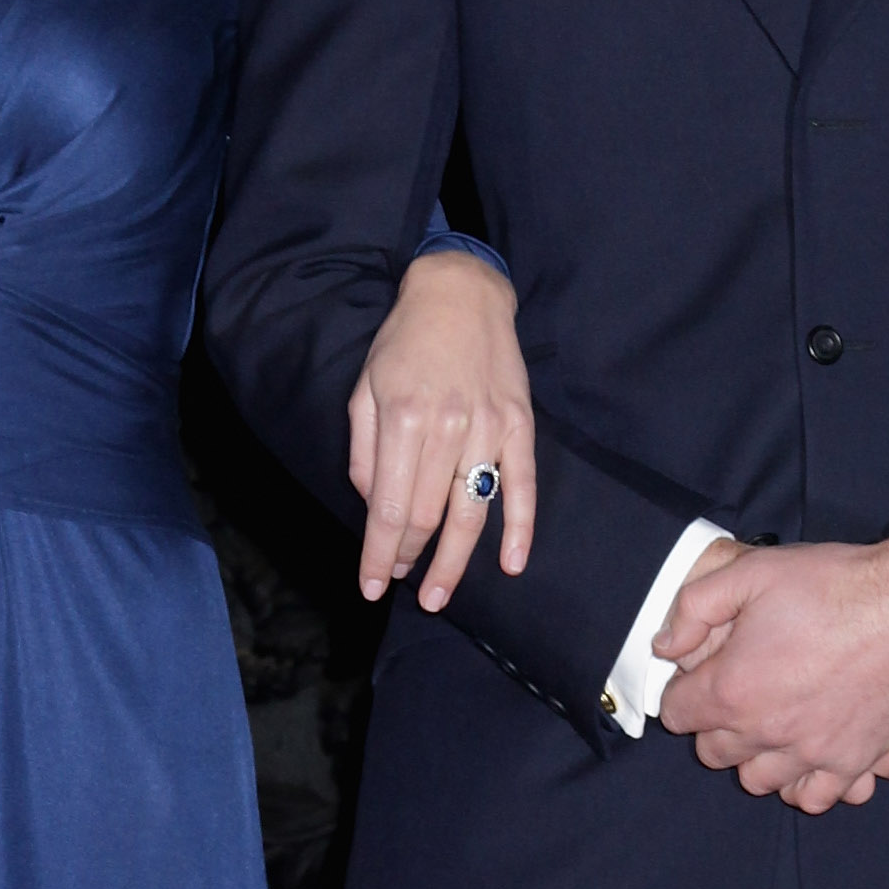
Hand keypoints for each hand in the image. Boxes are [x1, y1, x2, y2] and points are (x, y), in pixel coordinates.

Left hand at [345, 249, 534, 610]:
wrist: (460, 294)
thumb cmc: (404, 342)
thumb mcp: (365, 388)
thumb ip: (364, 452)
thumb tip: (374, 508)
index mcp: (402, 418)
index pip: (390, 507)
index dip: (379, 554)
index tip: (372, 585)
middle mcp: (447, 427)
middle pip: (429, 516)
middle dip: (411, 560)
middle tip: (403, 587)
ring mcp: (488, 428)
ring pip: (472, 511)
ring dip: (456, 562)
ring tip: (439, 595)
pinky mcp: (519, 425)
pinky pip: (523, 486)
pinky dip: (520, 529)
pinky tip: (512, 564)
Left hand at [653, 536, 888, 808]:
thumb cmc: (834, 584)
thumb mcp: (752, 572)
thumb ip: (695, 608)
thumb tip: (666, 647)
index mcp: (733, 687)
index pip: (676, 714)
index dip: (685, 691)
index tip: (701, 677)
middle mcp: (767, 730)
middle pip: (713, 752)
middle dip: (717, 725)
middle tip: (738, 695)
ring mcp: (811, 752)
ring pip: (757, 780)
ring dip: (756, 755)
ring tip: (772, 726)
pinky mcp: (852, 760)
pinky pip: (814, 797)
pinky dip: (803, 784)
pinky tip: (805, 756)